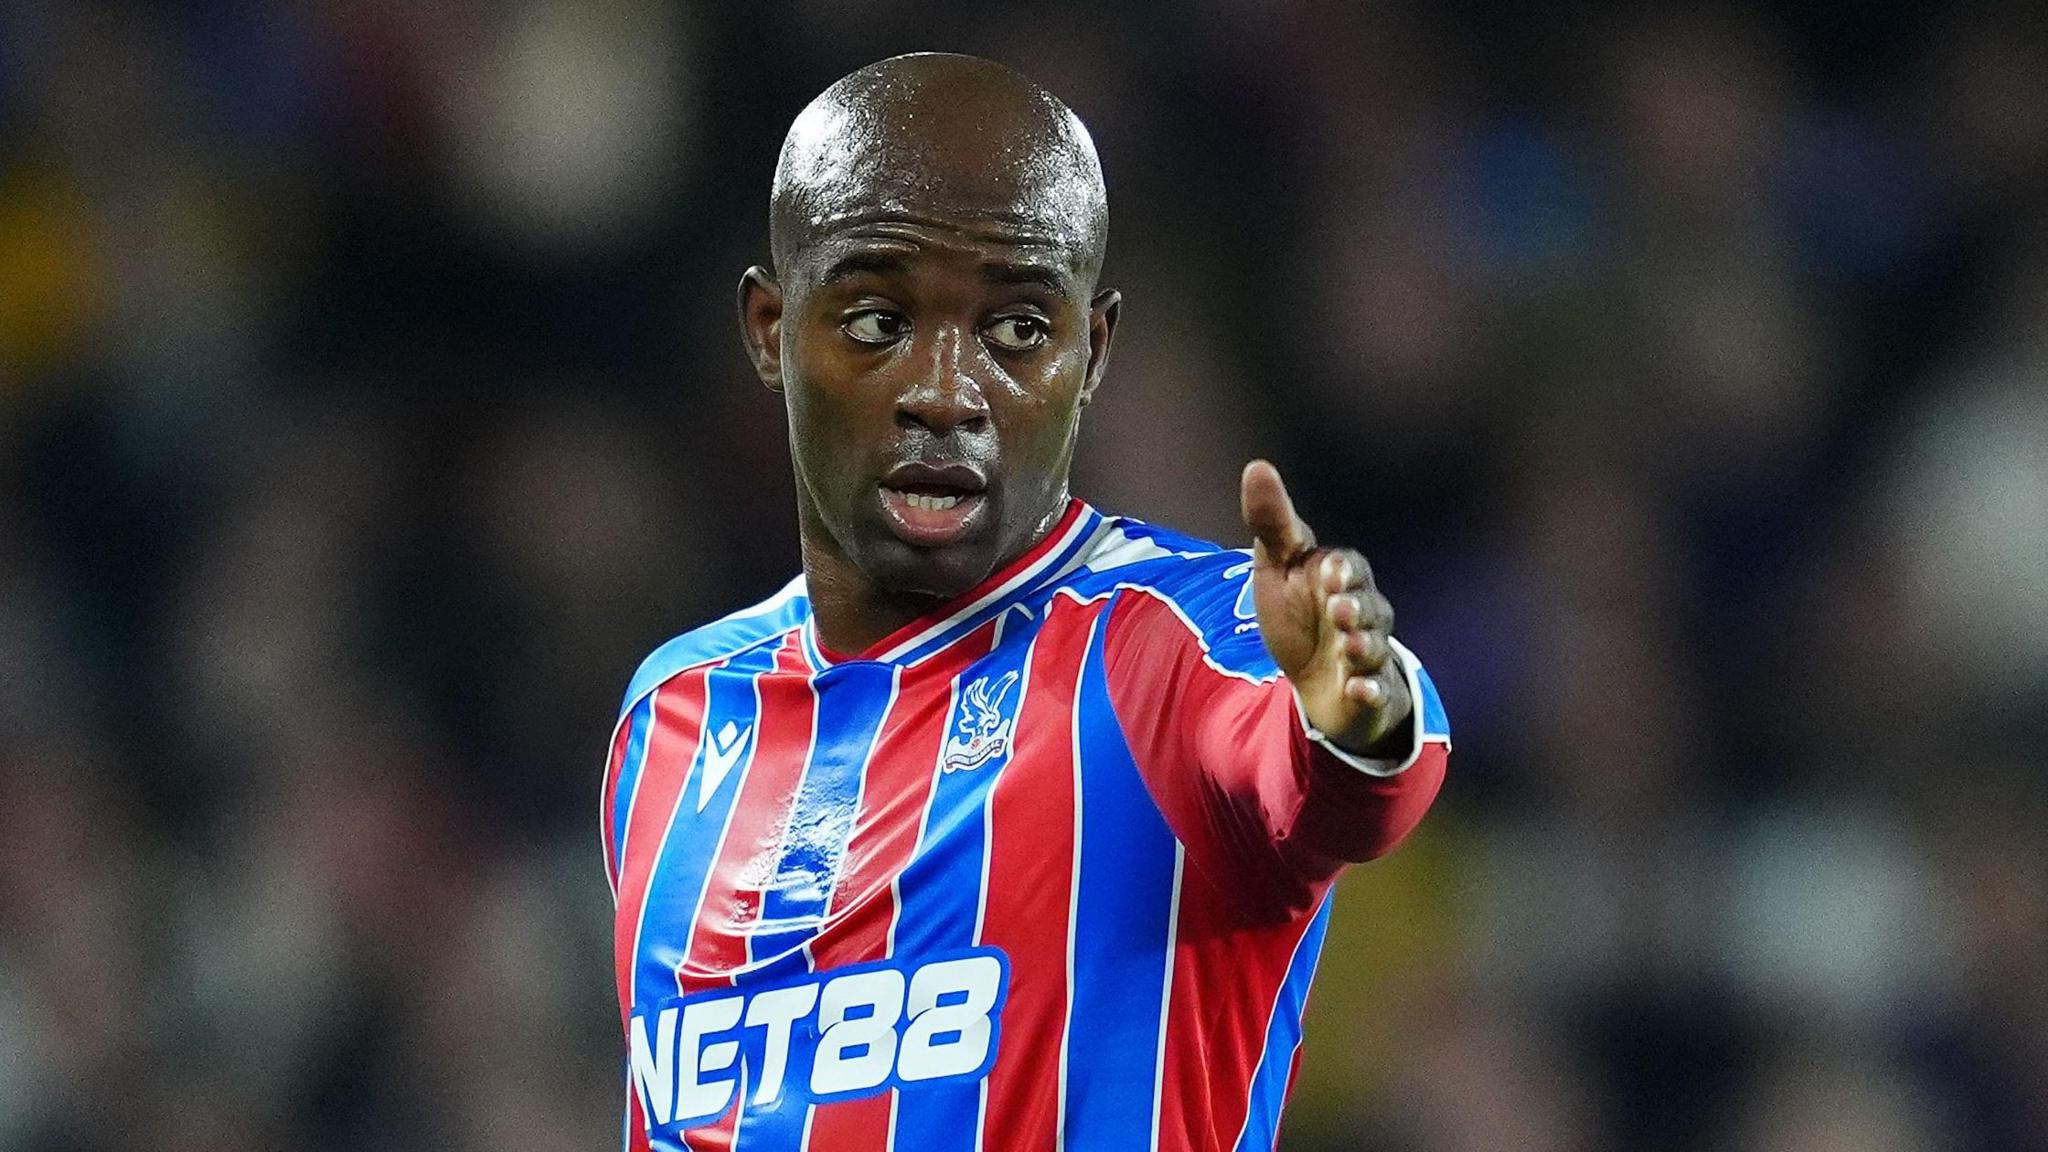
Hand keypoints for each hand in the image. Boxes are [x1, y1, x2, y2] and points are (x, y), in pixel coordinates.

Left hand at [1241, 459, 1411, 755]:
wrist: (1311, 676)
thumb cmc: (1297, 610)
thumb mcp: (1277, 565)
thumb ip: (1273, 522)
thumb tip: (1257, 466)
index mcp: (1341, 578)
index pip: (1349, 567)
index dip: (1343, 570)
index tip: (1330, 570)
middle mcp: (1362, 613)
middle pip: (1369, 608)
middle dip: (1356, 607)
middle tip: (1339, 608)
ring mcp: (1369, 654)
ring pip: (1373, 648)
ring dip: (1362, 646)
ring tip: (1348, 646)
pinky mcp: (1370, 692)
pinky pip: (1377, 692)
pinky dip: (1370, 691)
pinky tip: (1359, 690)